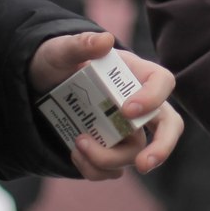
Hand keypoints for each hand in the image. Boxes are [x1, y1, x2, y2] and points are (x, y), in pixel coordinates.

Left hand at [28, 30, 183, 178]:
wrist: (41, 86)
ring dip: (108, 158)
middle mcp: (139, 103)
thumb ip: (81, 44)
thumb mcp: (61, 50)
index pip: (163, 82)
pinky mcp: (111, 150)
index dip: (153, 98)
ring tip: (78, 144)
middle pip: (169, 126)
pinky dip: (95, 169)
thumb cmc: (59, 63)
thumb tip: (104, 40)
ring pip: (136, 153)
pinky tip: (74, 154)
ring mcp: (127, 130)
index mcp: (136, 73)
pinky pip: (113, 170)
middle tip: (144, 164)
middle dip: (162, 148)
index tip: (127, 110)